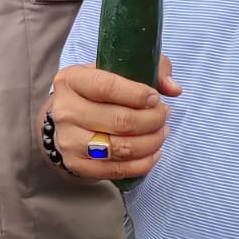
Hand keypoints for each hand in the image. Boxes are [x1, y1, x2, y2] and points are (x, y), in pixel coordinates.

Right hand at [45, 57, 180, 181]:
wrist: (67, 120)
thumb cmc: (98, 92)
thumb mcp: (117, 69)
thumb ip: (150, 69)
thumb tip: (173, 88)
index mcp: (71, 80)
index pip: (106, 87)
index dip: (137, 94)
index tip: (155, 98)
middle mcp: (65, 110)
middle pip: (119, 120)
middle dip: (152, 120)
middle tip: (163, 115)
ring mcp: (68, 140)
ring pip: (121, 147)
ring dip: (151, 142)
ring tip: (161, 132)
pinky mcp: (77, 165)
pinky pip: (117, 169)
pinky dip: (143, 163)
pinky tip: (153, 152)